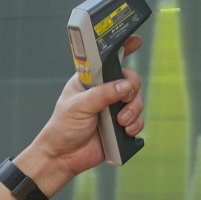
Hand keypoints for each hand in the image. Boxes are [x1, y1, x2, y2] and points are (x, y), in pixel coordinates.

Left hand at [14, 36, 147, 194]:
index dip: (123, 48)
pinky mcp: (120, 126)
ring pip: (137, 100)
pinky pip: (138, 120)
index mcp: (91, 81)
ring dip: (133, 110)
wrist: (62, 157)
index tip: (137, 41)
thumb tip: (125, 86)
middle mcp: (104, 92)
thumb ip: (103, 94)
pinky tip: (125, 131)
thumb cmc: (62, 128)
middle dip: (132, 89)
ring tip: (120, 122)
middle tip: (123, 101)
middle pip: (130, 80)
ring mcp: (113, 109)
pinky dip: (135, 125)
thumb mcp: (79, 105)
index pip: (108, 60)